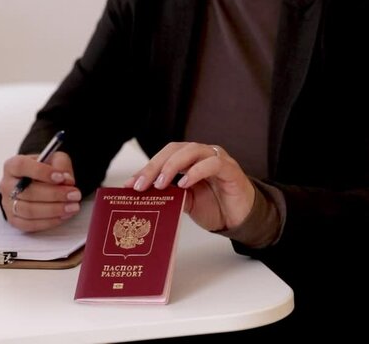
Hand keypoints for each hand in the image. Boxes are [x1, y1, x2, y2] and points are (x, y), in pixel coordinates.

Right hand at [0, 151, 81, 231]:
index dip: (41, 172)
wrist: (39, 184)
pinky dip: (49, 221)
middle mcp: (6, 185)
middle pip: (27, 192)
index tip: (61, 177)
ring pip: (29, 210)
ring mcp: (8, 204)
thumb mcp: (55, 160)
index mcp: (12, 166)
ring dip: (54, 210)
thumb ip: (61, 166)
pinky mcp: (14, 220)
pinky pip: (30, 225)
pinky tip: (64, 215)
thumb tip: (67, 180)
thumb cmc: (46, 171)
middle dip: (54, 195)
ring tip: (73, 206)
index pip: (22, 166)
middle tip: (75, 194)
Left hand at [124, 142, 254, 231]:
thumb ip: (169, 195)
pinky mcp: (230, 169)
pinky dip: (196, 171)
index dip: (145, 169)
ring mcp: (216, 159)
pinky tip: (184, 184)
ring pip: (191, 151)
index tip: (129, 185)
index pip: (163, 156)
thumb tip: (144, 195)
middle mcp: (201, 155)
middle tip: (140, 184)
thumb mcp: (185, 202)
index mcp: (187, 160)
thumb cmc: (214, 206)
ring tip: (159, 183)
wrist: (240, 219)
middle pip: (173, 150)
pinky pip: (212, 163)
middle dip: (154, 166)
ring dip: (172, 166)